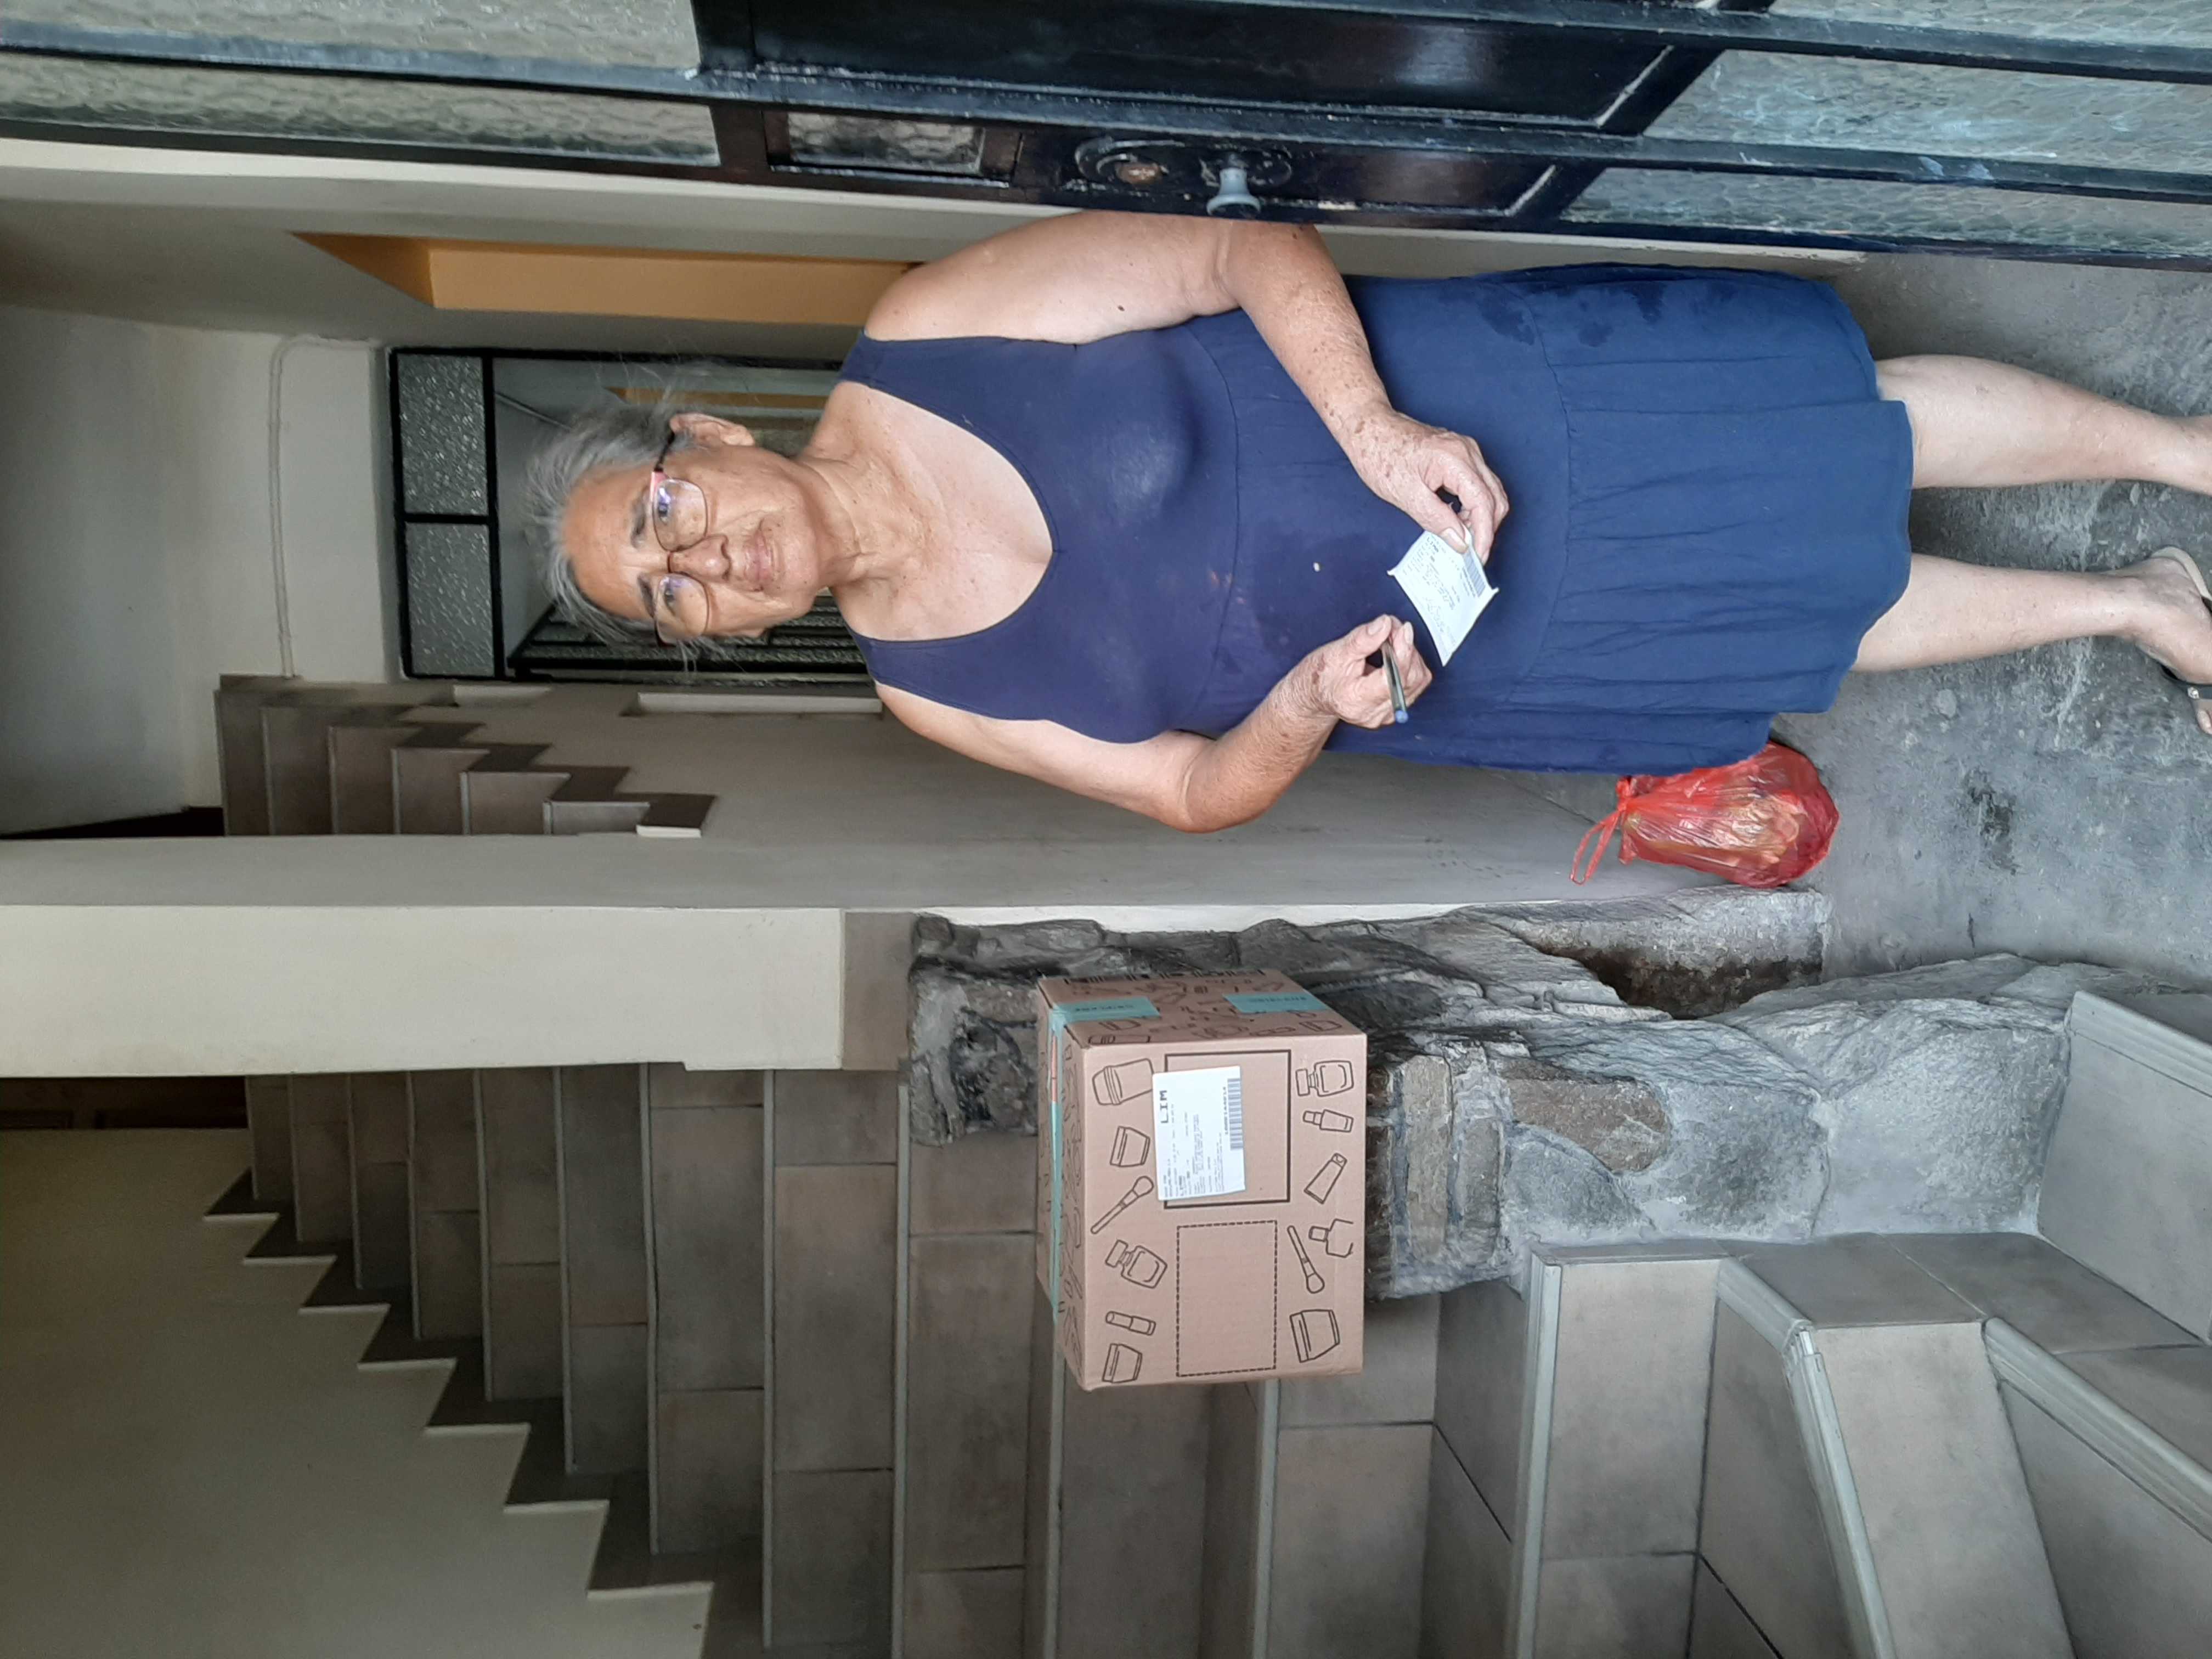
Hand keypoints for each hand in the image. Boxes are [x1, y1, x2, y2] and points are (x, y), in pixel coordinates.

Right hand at [1292, 615, 1432, 729]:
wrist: (1315, 696)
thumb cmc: (1320, 678)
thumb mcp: (1336, 653)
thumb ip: (1363, 639)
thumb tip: (1385, 624)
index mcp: (1358, 701)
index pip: (1393, 678)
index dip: (1402, 650)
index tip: (1402, 629)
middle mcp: (1375, 712)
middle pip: (1410, 678)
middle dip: (1405, 648)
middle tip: (1393, 629)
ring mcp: (1386, 713)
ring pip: (1417, 680)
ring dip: (1409, 655)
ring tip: (1390, 641)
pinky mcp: (1394, 708)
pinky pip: (1415, 684)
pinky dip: (1409, 664)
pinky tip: (1394, 656)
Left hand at [1341, 407, 1508, 562]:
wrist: (1369, 427)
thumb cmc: (1380, 454)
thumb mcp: (1405, 495)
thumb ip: (1436, 520)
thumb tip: (1461, 542)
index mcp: (1454, 459)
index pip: (1484, 502)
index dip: (1484, 534)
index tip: (1479, 556)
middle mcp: (1466, 450)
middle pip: (1495, 497)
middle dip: (1486, 528)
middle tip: (1470, 552)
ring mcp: (1466, 449)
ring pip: (1490, 490)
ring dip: (1481, 517)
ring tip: (1461, 537)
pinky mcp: (1460, 453)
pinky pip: (1478, 482)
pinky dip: (1473, 504)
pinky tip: (1457, 518)